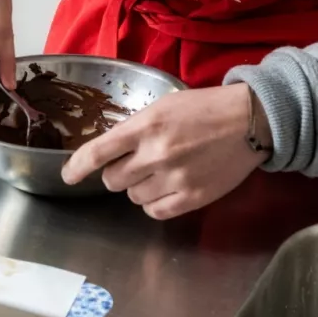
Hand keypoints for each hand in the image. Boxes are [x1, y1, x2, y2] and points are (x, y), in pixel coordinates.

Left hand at [61, 84, 267, 218]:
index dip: (78, 166)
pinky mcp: (192, 197)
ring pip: (133, 197)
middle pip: (113, 180)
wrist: (248, 120)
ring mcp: (175, 178)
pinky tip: (166, 188)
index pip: (99, 152)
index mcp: (146, 126)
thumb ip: (136, 128)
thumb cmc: (204, 107)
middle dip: (118, 173)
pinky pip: (155, 211)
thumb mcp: (164, 105)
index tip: (69, 175)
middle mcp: (156, 154)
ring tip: (159, 171)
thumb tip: (112, 151)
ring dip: (138, 187)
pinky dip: (154, 203)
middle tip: (135, 163)